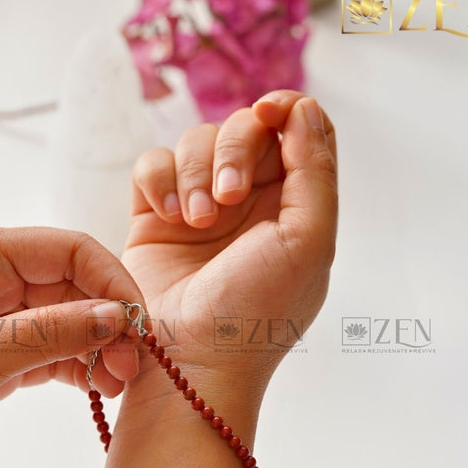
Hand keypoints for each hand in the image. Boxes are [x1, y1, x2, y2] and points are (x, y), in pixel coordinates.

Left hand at [0, 227, 142, 467]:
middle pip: (74, 286)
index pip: (72, 251)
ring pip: (65, 319)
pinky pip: (47, 347)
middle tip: (131, 368)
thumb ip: (52, 334)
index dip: (113, 284)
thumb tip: (117, 318)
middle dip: (108, 322)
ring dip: (95, 347)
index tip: (139, 327)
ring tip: (115, 384)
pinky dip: (73, 365)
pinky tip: (94, 388)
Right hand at [124, 91, 336, 407]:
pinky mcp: (154, 217)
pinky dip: (160, 181)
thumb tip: (301, 106)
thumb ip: (314, 169)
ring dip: (195, 174)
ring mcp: (199, 208)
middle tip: (227, 201)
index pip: (294, 130)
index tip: (269, 113)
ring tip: (196, 224)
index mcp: (292, 205)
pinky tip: (168, 217)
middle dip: (234, 150)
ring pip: (194, 142)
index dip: (282, 109)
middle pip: (242, 127)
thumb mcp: (308, 241)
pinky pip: (152, 166)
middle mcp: (248, 202)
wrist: (190, 361)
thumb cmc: (256, 313)